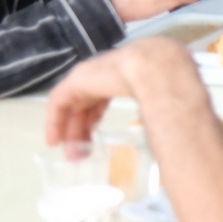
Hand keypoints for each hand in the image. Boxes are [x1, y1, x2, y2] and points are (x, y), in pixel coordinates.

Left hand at [45, 39, 195, 146]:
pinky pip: (58, 103)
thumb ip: (155, 111)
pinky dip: (54, 121)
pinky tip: (54, 140)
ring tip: (69, 154)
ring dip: (69, 131)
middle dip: (80, 131)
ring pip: (70, 106)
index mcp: (119, 76)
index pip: (98, 100)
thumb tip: (168, 134)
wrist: (156, 66)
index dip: (92, 121)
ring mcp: (87, 75)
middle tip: (79, 155)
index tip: (90, 141)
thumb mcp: (157, 101)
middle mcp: (100, 75)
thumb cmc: (165, 80)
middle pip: (83, 106)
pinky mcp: (75, 80)